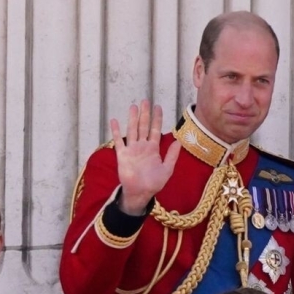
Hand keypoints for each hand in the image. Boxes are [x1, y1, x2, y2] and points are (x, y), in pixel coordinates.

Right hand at [110, 99, 180, 214]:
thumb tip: (179, 141)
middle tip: (145, 101)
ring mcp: (132, 149)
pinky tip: (114, 121)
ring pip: (132, 130)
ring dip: (132, 119)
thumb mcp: (167, 169)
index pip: (155, 130)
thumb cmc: (154, 183)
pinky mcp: (122, 155)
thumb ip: (172, 155)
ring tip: (133, 107)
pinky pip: (118, 141)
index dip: (157, 118)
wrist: (140, 193)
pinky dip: (116, 131)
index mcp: (153, 149)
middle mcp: (142, 146)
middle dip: (145, 114)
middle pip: (143, 126)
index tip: (158, 107)